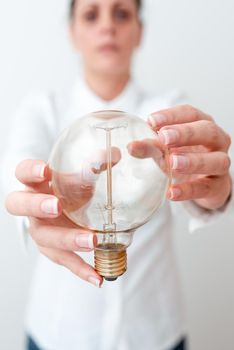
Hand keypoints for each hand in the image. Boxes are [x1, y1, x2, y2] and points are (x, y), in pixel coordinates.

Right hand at [5, 151, 120, 286]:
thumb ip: (94, 166)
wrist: (65, 209)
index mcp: (35, 183)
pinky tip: (97, 277)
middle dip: (37, 206)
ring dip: (67, 241)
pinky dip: (81, 269)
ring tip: (91, 242)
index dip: (30, 171)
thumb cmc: (69, 189)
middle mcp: (32, 208)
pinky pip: (64, 261)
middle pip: (20, 206)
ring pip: (44, 238)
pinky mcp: (53, 250)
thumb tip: (116, 154)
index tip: (45, 171)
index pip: (22, 172)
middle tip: (56, 206)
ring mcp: (41, 230)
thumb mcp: (80, 176)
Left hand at [148, 105, 231, 209]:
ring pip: (216, 160)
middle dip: (186, 133)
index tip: (151, 121)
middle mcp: (216, 141)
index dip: (172, 116)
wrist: (202, 183)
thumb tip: (132, 146)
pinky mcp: (218, 186)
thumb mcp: (165, 149)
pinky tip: (172, 192)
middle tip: (165, 138)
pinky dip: (188, 190)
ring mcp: (220, 163)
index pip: (190, 113)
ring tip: (173, 163)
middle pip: (208, 131)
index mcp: (201, 124)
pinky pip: (206, 188)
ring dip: (193, 161)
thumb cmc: (183, 157)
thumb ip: (150, 146)